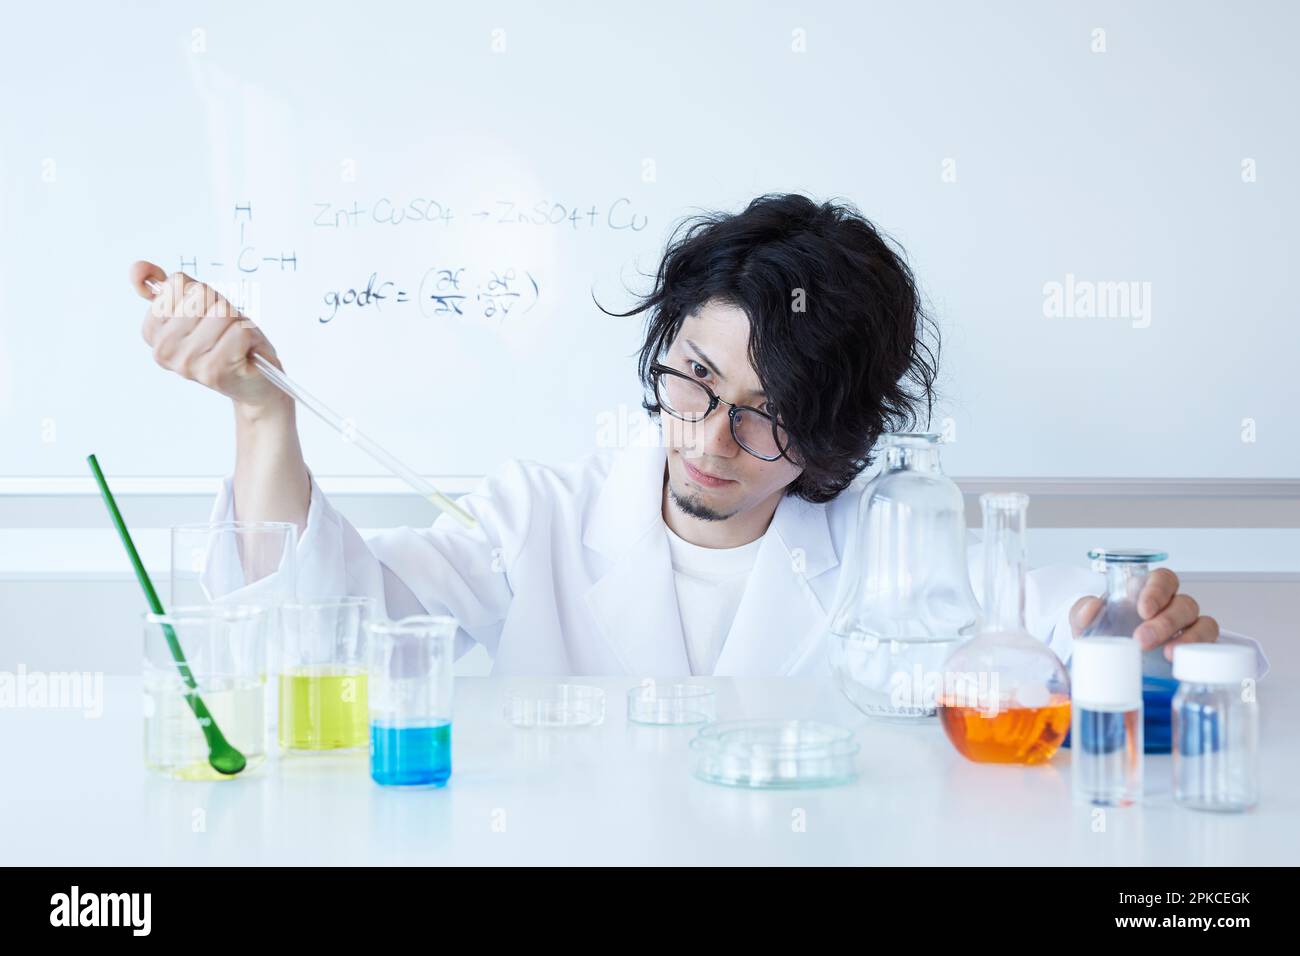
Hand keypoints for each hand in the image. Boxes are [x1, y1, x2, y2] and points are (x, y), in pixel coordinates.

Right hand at [130, 260, 288, 414]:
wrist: (254, 379)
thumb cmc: (227, 339)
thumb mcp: (197, 306)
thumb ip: (169, 286)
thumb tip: (138, 267)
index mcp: (152, 330)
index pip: (177, 283)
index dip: (201, 294)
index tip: (205, 315)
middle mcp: (163, 349)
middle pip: (200, 294)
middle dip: (220, 305)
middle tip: (224, 329)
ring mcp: (186, 362)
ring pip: (221, 312)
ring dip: (235, 322)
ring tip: (233, 340)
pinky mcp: (213, 371)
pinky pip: (238, 331)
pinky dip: (247, 336)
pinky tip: (242, 351)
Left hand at [1069, 568, 1219, 660]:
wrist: (1106, 662)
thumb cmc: (1103, 635)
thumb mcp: (1086, 622)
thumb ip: (1083, 611)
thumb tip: (1092, 607)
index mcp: (1148, 592)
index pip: (1163, 579)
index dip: (1157, 590)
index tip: (1143, 609)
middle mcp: (1172, 607)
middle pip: (1183, 603)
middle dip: (1165, 621)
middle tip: (1144, 639)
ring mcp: (1187, 629)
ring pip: (1203, 623)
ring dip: (1188, 637)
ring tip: (1168, 654)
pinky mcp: (1195, 651)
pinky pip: (1210, 646)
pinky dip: (1200, 652)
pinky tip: (1183, 663)